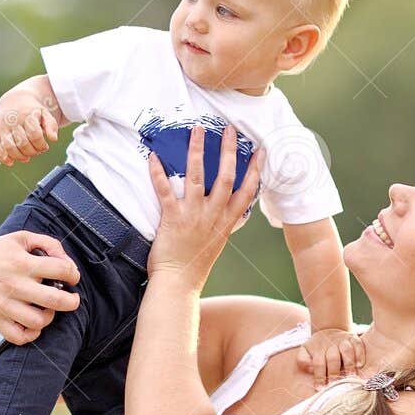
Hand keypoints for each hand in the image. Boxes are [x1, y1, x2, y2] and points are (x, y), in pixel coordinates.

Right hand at [0, 92, 58, 165]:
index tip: (44, 147)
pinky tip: (11, 162)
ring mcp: (2, 125)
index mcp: (27, 115)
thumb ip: (51, 125)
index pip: (35, 135)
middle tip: (36, 151)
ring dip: (19, 157)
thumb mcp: (45, 114)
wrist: (15, 101)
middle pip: (22, 143)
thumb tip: (53, 139)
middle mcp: (13, 120)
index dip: (41, 145)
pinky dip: (3, 157)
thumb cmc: (33, 112)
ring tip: (26, 157)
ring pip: (9, 147)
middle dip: (32, 152)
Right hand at [0, 232, 79, 343]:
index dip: (73, 274)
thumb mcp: (20, 238)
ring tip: (47, 310)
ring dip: (49, 317)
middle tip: (72, 299)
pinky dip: (31, 335)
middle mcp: (14, 284)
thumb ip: (47, 243)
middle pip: (56, 300)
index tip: (71, 277)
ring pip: (39, 321)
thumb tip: (66, 261)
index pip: (62, 269)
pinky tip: (33, 325)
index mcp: (22, 262)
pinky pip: (19, 336)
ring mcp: (4, 304)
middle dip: (72, 301)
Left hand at [145, 122, 264, 285]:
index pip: (247, 192)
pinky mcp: (172, 218)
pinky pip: (165, 190)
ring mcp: (193, 216)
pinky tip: (154, 156)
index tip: (260, 151)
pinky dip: (158, 172)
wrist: (178, 285)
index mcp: (225, 222)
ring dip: (197, 151)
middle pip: (227, 177)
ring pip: (198, 177)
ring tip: (196, 130)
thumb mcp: (216, 242)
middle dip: (229, 151)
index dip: (255, 170)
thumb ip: (222, 223)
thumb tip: (227, 210)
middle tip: (229, 129)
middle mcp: (213, 216)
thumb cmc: (194, 265)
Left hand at [296, 327, 365, 389]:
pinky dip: (360, 354)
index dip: (319, 376)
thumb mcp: (305, 351)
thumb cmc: (317, 348)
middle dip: (334, 372)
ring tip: (351, 376)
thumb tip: (310, 369)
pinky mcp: (353, 338)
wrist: (329, 332)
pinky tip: (359, 365)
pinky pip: (358, 344)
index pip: (318, 363)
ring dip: (349, 364)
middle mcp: (331, 344)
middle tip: (335, 385)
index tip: (321, 388)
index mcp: (318, 349)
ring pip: (346, 350)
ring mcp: (343, 340)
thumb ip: (303, 360)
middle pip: (333, 358)